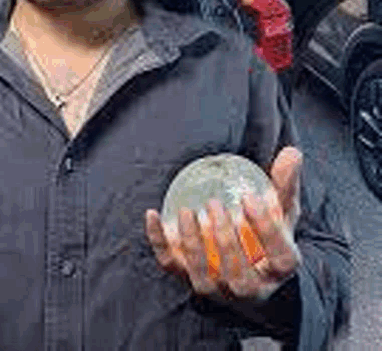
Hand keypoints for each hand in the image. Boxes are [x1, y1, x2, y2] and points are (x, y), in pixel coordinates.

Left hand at [145, 146, 302, 303]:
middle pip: (239, 276)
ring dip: (193, 245)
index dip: (266, 230)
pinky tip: (152, 214)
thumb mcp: (280, 210)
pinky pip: (170, 265)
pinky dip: (159, 242)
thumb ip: (284, 185)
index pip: (279, 257)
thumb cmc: (266, 233)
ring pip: (203, 278)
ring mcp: (217, 290)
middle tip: (214, 204)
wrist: (245, 267)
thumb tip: (292, 152)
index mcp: (278, 270)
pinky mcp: (187, 281)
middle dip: (226, 241)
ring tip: (188, 211)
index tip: (250, 197)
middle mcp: (249, 290)